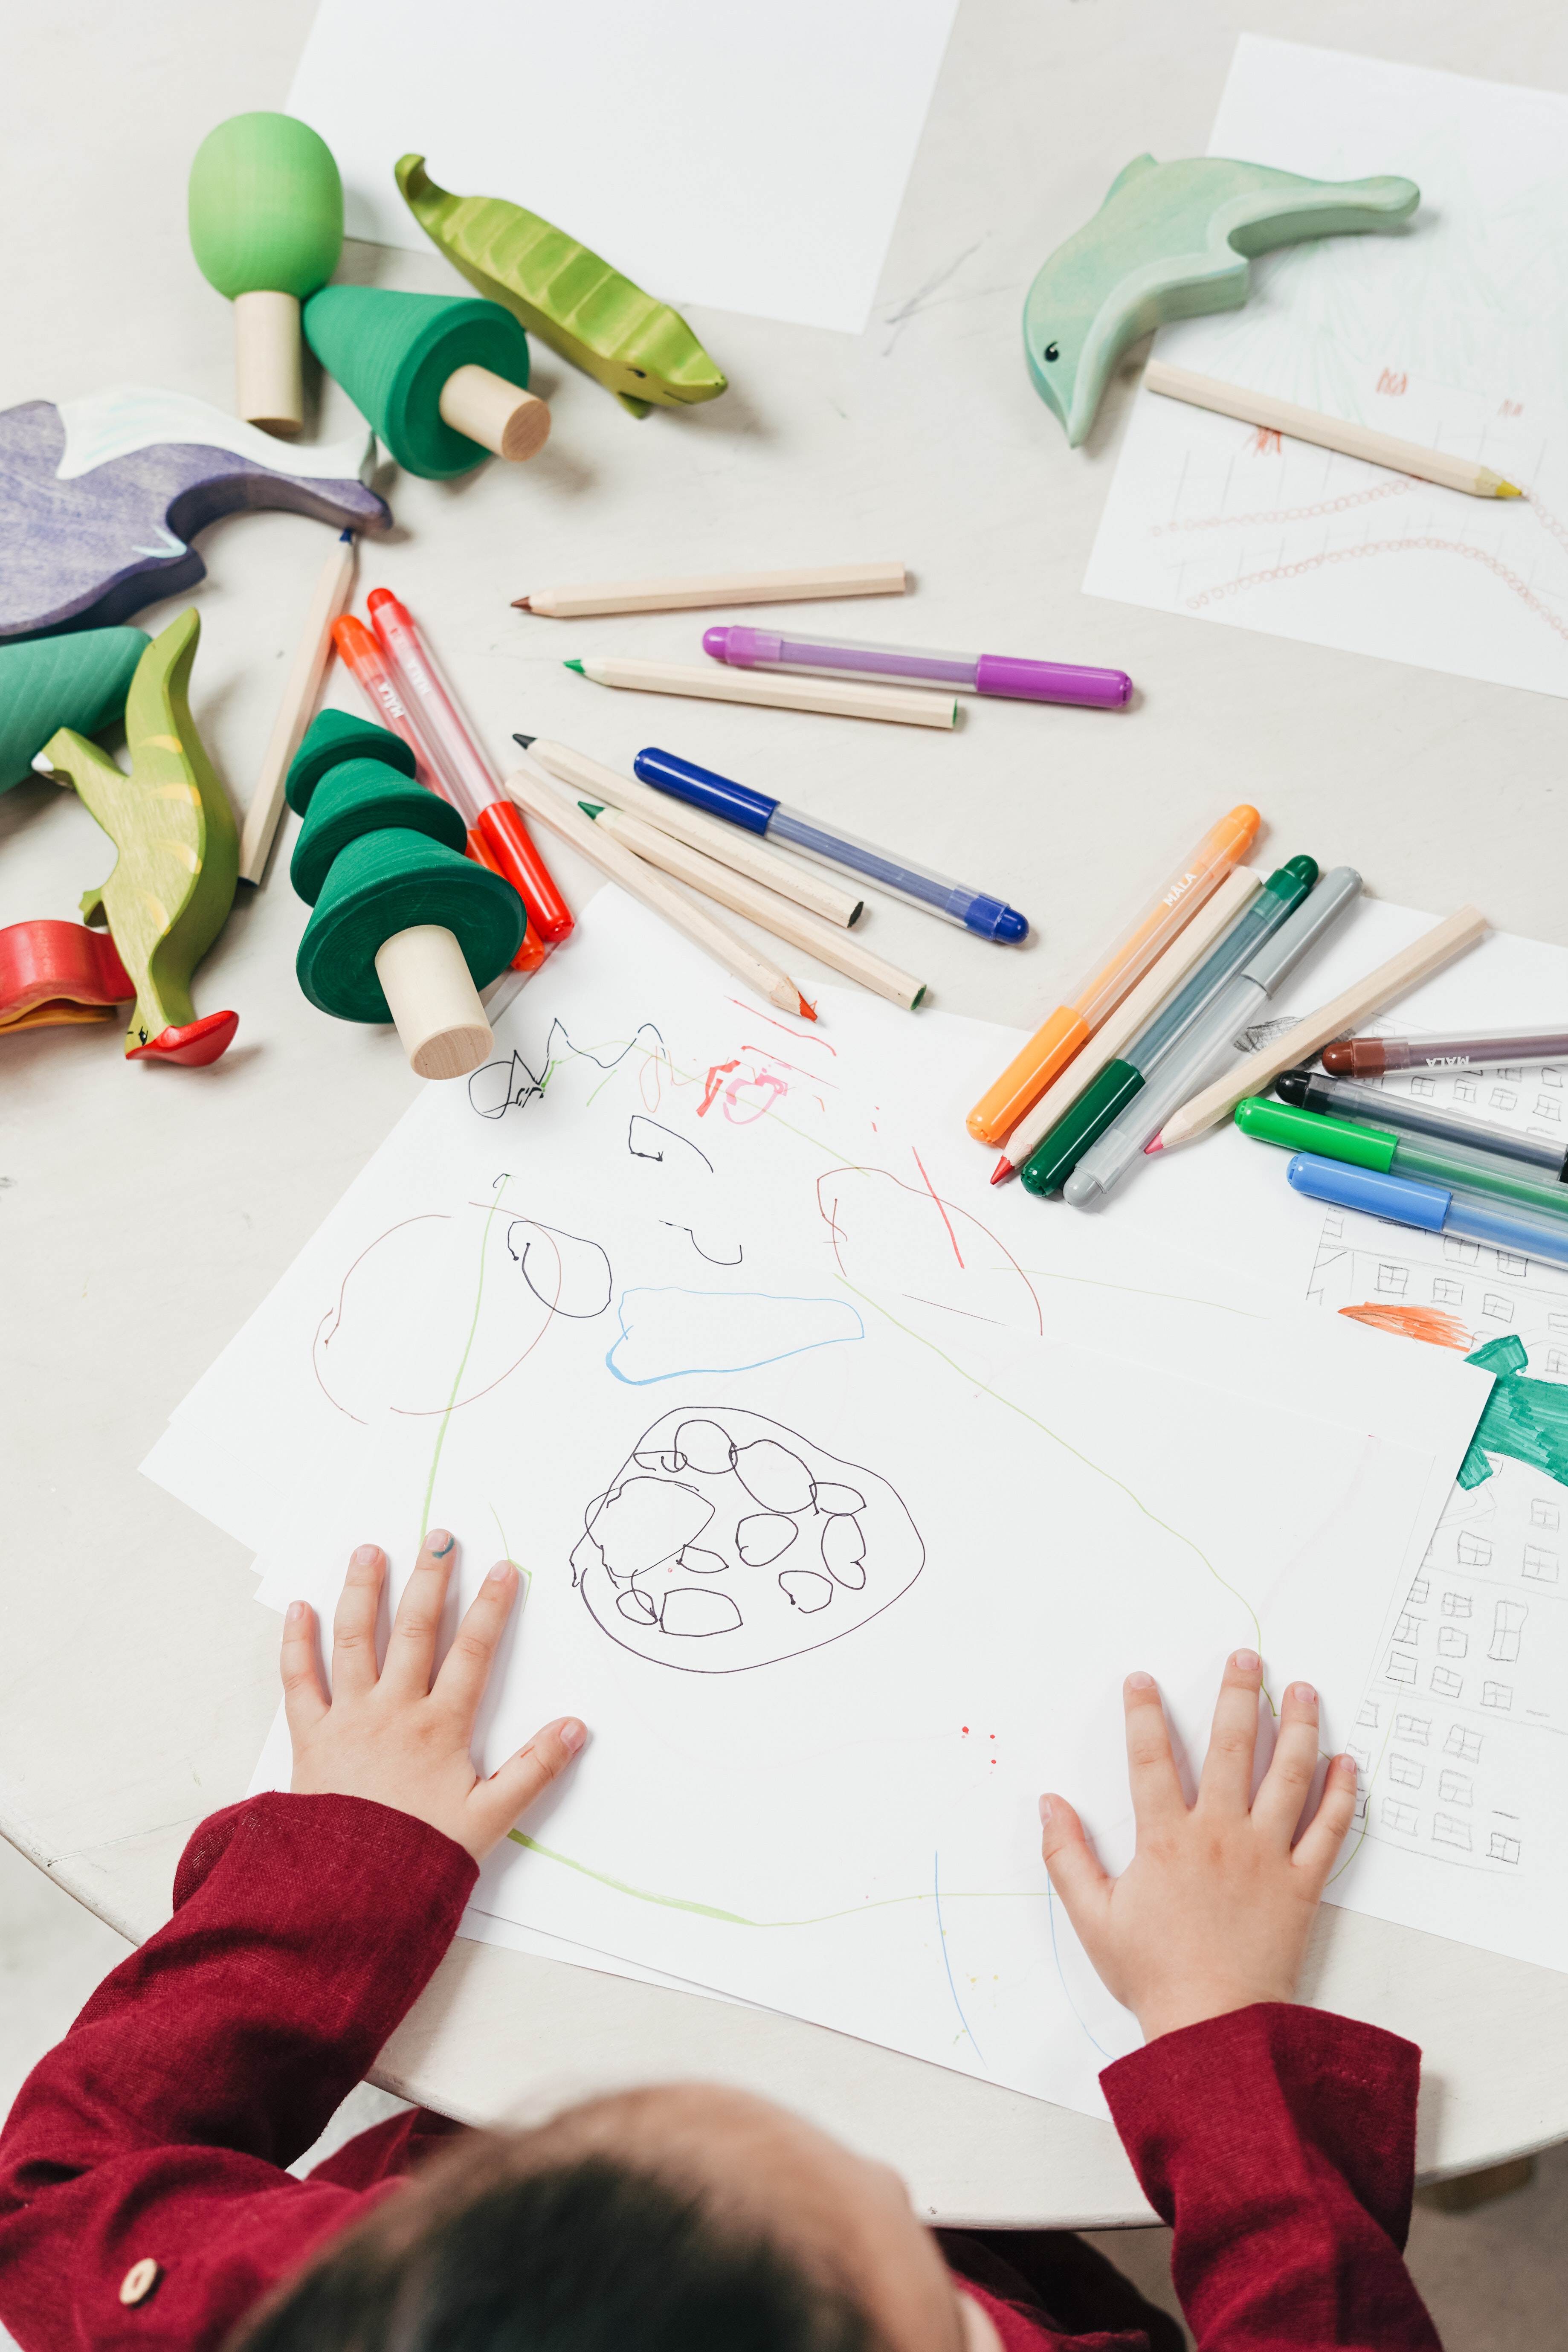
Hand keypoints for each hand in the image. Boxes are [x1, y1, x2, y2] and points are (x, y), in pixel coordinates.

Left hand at [282, 1533, 584, 1862]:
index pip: (473, 1653)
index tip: (505, 1568)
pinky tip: (299, 1609)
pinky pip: (299, 1682)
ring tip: (369, 1551)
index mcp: (440, 1728)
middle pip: (415, 1631)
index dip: (492, 1608)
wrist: (346, 1894)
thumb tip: (576, 1727)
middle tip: (439, 1537)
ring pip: (356, 1641)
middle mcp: (394, 1711)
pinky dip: (296, 1643)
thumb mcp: (490, 1818)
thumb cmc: (419, 1857)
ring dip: (363, 1592)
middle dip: (430, 1580)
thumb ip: (534, 1770)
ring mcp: (348, 1720)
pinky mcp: (309, 1738)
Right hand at [1039, 1650, 1358, 2041]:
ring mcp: (1266, 1856)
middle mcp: (1219, 1834)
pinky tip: (1347, 1762)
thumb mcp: (1093, 1918)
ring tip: (1305, 1690)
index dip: (1143, 1713)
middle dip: (1238, 1695)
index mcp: (1166, 1838)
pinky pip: (1328, 1830)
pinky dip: (1341, 1794)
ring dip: (1298, 1727)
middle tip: (1248, 1658)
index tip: (1143, 1679)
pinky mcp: (1302, 1885)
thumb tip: (1048, 1804)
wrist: (1215, 2028)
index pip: (1150, 1757)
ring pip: (1288, 1776)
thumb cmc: (1153, 1975)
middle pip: (1230, 1747)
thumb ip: (1066, 1856)